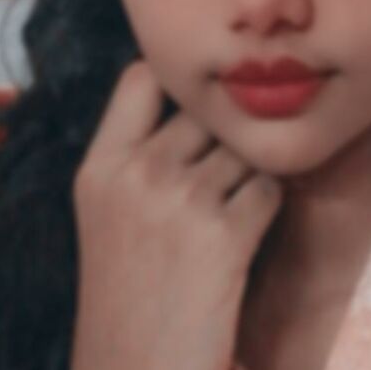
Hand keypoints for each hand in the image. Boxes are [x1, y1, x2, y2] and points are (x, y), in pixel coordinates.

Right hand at [70, 60, 281, 369]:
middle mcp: (138, 173)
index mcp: (101, 168)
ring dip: (249, 172)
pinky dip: (267, 207)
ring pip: (245, 148)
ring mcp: (182, 201)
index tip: (194, 111)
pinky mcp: (225, 235)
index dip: (177, 86)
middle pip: (206, 112)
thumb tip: (198, 99)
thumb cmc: (127, 292)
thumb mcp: (106, 211)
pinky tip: (244, 238)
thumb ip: (138, 152)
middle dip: (223, 136)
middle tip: (223, 172)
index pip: (142, 77)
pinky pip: (269, 188)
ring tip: (230, 209)